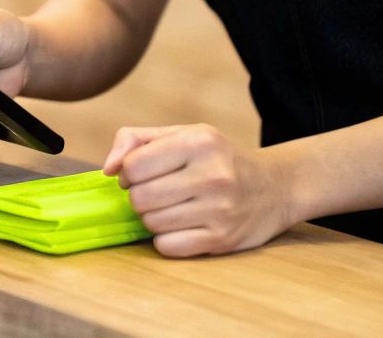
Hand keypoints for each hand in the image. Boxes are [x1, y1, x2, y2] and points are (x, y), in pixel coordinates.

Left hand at [103, 124, 298, 257]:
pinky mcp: (222, 240)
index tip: (138, 174)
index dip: (127, 172)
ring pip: (151, 223)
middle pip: (139, 198)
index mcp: (199, 142)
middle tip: (156, 192)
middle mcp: (212, 175)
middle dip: (139, 196)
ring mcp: (219, 210)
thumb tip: (108, 169)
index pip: (134, 166)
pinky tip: (182, 226)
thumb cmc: (218, 157)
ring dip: (153, 217)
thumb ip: (135, 141)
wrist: (275, 188)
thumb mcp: (183, 134)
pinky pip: (167, 247)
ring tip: (172, 207)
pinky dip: (166, 239)